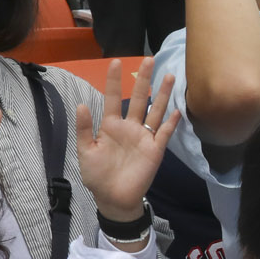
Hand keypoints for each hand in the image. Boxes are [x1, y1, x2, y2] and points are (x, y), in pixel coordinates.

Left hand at [75, 58, 179, 221]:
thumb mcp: (85, 152)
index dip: (113, 80)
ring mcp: (144, 137)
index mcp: (111, 125)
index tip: (115, 61)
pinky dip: (171, 123)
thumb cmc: (97, 176)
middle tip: (150, 60)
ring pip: (155, 111)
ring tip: (169, 76)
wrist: (113, 199)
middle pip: (138, 98)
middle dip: (143, 79)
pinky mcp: (155, 150)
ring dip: (162, 94)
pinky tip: (177, 110)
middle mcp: (129, 127)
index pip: (111, 97)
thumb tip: (82, 104)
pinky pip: (164, 133)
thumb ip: (84, 129)